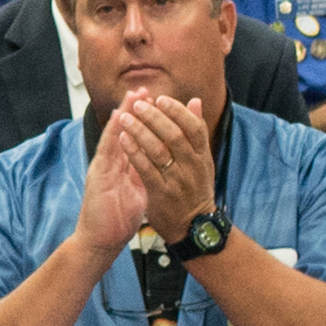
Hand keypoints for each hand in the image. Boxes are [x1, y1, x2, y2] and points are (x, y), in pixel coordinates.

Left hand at [108, 87, 219, 243]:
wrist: (192, 226)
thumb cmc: (195, 189)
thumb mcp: (202, 160)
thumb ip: (196, 131)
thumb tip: (194, 100)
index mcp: (203, 156)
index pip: (194, 127)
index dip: (177, 111)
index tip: (161, 99)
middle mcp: (192, 167)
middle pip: (175, 135)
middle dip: (155, 117)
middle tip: (138, 104)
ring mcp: (177, 180)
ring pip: (158, 150)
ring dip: (140, 131)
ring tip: (125, 118)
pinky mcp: (162, 193)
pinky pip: (145, 169)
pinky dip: (134, 152)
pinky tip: (123, 140)